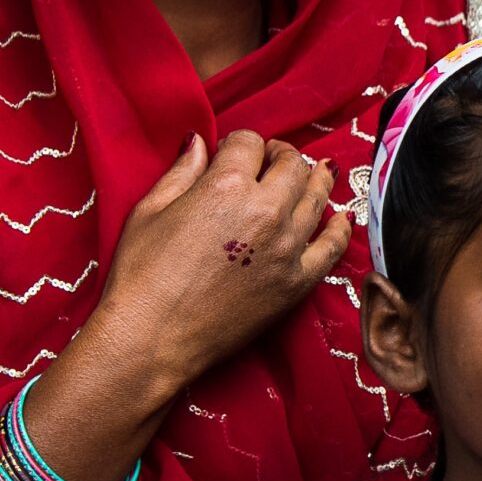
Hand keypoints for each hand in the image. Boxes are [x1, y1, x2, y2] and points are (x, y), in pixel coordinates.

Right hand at [94, 130, 349, 394]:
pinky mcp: (297, 282)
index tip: (233, 152)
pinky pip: (332, 246)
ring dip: (315, 179)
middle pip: (292, 165)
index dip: (240, 143)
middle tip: (272, 160)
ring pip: (317, 197)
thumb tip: (198, 141)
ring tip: (313, 174)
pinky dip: (340, 227)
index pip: (249, 143)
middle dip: (281, 155)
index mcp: (226, 186)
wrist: (151, 339)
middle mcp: (265, 211)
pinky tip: (341, 217)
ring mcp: (287, 248)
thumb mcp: (149, 210)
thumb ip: (182, 171)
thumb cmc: (140, 275)